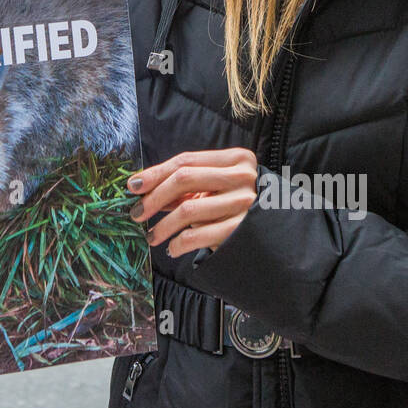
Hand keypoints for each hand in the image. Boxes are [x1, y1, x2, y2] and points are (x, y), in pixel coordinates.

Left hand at [127, 147, 258, 257]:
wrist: (274, 235)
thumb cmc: (237, 206)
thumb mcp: (216, 188)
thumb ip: (186, 186)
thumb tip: (143, 188)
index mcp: (236, 159)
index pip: (186, 160)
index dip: (156, 173)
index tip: (133, 186)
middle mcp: (243, 177)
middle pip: (184, 179)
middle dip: (154, 198)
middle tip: (136, 214)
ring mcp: (245, 203)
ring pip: (187, 210)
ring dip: (163, 226)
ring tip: (152, 236)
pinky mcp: (242, 230)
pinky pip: (198, 235)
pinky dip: (179, 243)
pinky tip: (173, 248)